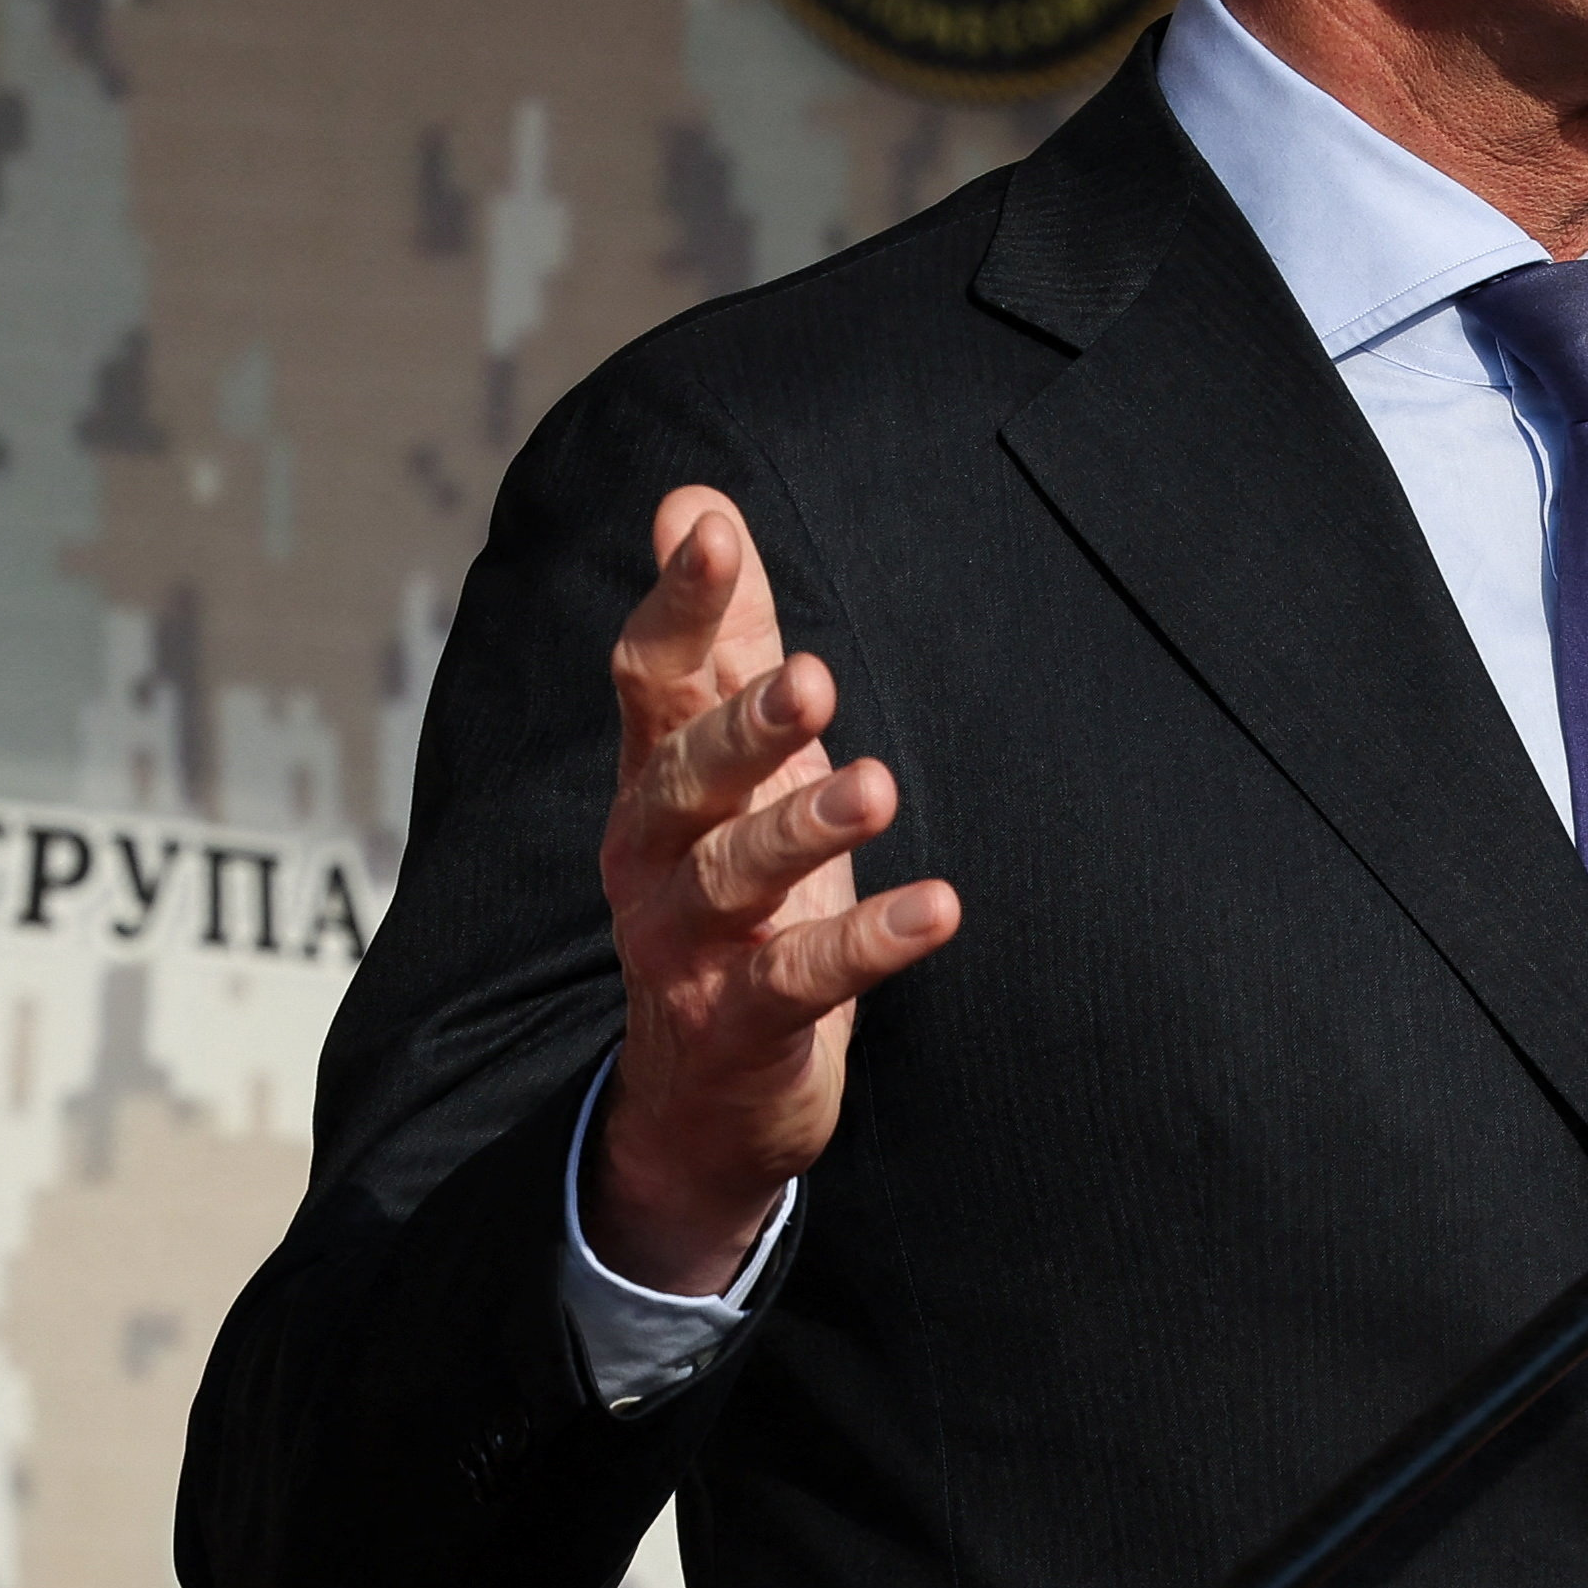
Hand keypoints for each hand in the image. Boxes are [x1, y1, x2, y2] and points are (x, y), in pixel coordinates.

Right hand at [583, 485, 960, 1294]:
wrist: (700, 1090)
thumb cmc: (730, 887)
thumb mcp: (731, 759)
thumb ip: (725, 635)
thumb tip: (691, 497)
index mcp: (655, 778)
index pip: (651, 678)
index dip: (679, 605)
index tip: (711, 532)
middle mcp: (649, 854)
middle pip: (682, 778)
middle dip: (745, 728)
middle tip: (817, 679)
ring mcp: (682, 945)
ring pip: (731, 878)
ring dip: (802, 829)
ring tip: (875, 785)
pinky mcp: (734, 1024)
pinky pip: (796, 978)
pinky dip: (867, 942)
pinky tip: (938, 908)